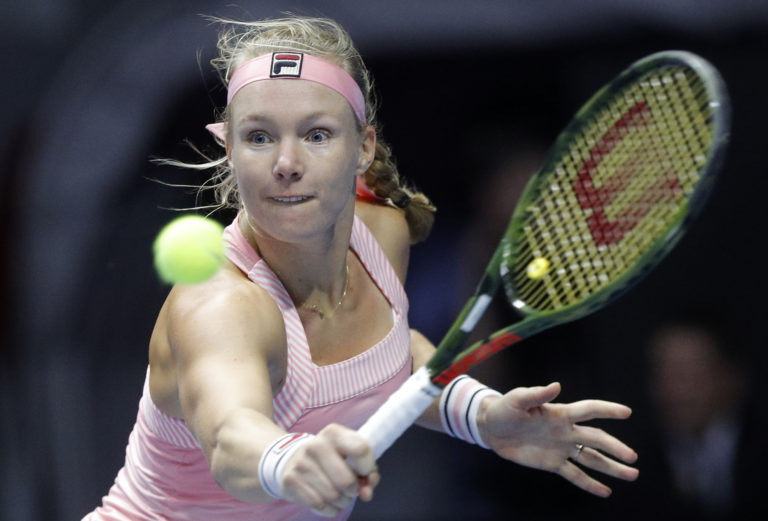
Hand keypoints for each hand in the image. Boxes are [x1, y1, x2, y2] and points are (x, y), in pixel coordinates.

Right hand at [279, 424, 379, 516]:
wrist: (293, 459)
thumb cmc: (330, 459)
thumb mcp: (350, 457)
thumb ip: (366, 473)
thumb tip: (367, 493)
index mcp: (334, 433)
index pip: (360, 450)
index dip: (368, 467)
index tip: (364, 473)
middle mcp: (316, 445)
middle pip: (347, 480)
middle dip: (353, 490)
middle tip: (350, 488)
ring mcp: (301, 462)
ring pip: (333, 496)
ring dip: (341, 501)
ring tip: (338, 494)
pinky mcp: (290, 480)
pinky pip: (319, 504)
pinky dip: (328, 508)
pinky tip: (326, 501)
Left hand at [478, 382, 638, 496]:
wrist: (491, 428)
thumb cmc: (505, 409)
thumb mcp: (517, 400)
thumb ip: (536, 394)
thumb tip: (556, 386)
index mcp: (560, 413)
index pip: (589, 410)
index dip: (607, 410)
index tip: (627, 412)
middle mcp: (566, 431)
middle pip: (596, 439)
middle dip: (614, 448)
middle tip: (633, 458)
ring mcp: (561, 448)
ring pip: (591, 459)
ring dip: (611, 467)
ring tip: (632, 475)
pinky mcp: (552, 463)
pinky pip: (574, 475)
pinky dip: (589, 484)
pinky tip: (606, 492)